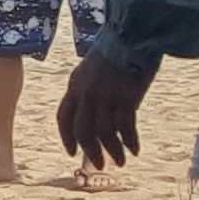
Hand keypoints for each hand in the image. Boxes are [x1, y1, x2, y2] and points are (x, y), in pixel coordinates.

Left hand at [54, 51, 150, 169]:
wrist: (133, 35)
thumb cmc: (115, 49)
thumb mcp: (91, 67)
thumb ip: (87, 87)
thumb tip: (91, 109)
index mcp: (74, 85)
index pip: (63, 118)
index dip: (67, 138)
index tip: (72, 152)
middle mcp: (87, 94)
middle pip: (83, 131)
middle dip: (91, 151)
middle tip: (100, 165)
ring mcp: (106, 98)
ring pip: (105, 134)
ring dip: (113, 151)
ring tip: (120, 162)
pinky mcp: (126, 99)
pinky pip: (126, 128)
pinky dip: (130, 142)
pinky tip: (135, 150)